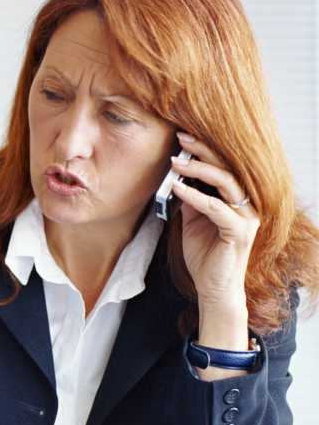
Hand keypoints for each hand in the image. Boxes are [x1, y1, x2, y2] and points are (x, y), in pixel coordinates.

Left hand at [171, 131, 258, 359]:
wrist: (212, 287)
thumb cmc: (204, 255)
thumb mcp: (192, 221)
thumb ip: (191, 200)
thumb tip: (178, 178)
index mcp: (237, 200)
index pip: (224, 167)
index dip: (204, 151)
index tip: (182, 138)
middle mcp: (247, 205)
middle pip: (228, 168)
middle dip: (203, 151)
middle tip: (181, 138)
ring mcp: (246, 218)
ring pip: (226, 183)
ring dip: (199, 169)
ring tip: (177, 161)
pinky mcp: (239, 232)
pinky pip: (216, 208)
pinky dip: (195, 196)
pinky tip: (178, 188)